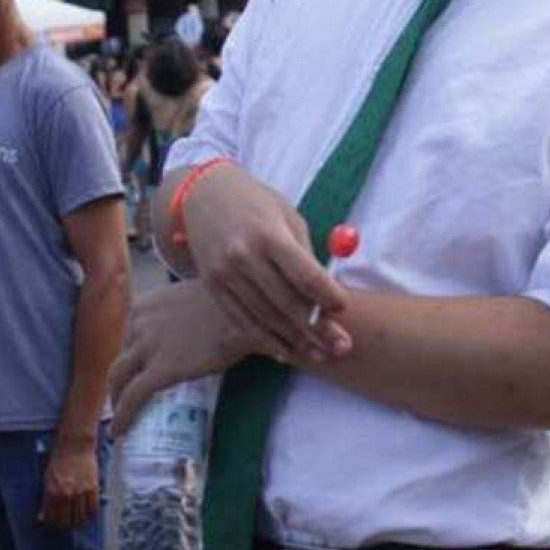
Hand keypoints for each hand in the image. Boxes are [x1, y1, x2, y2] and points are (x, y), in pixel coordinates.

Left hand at [39, 435, 100, 530]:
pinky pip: (92, 509)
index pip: (52, 518)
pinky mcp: (93, 488)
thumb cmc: (58, 461)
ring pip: (80, 518)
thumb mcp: (47, 480)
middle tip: (64, 526)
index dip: (52, 525)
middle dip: (64, 526)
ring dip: (77, 523)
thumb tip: (42, 518)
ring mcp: (81, 492)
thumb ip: (45, 499)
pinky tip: (86, 516)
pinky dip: (89, 516)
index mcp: (52, 492)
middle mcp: (67, 494)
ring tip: (75, 523)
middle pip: (66, 521)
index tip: (53, 526)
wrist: (75, 445)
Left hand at [110, 279, 349, 437]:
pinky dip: (123, 416)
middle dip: (121, 380)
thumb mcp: (193, 300)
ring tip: (122, 418)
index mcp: (146, 303)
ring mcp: (147, 345)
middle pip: (122, 356)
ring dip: (117, 400)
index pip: (129, 335)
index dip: (131, 357)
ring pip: (120, 378)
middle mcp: (139, 321)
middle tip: (125, 398)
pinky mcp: (160, 369)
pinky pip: (132, 397)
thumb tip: (193, 332)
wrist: (247, 313)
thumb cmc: (232, 304)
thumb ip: (180, 315)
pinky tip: (121, 432)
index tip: (135, 371)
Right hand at [178, 164, 349, 358]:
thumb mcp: (287, 217)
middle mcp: (244, 256)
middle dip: (318, 329)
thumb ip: (304, 255)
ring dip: (295, 341)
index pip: (305, 275)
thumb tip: (326, 294)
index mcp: (269, 234)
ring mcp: (224, 274)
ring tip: (319, 355)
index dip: (328, 297)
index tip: (344, 308)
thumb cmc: (256, 203)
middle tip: (342, 346)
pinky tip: (284, 351)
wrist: (205, 194)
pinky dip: (265, 339)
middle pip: (287, 303)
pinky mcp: (212, 286)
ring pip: (265, 317)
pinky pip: (241, 320)